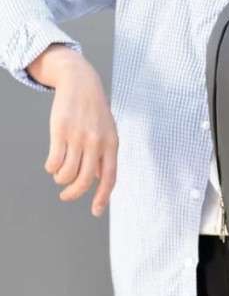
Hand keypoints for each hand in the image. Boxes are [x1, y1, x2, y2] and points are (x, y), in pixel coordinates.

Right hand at [32, 47, 118, 216]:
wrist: (81, 84)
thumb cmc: (95, 113)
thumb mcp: (108, 133)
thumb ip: (104, 156)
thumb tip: (100, 181)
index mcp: (112, 145)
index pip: (109, 177)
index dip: (103, 197)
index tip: (96, 211)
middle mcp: (96, 142)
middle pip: (85, 179)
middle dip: (74, 193)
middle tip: (66, 196)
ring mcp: (78, 137)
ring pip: (67, 172)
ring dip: (60, 179)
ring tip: (59, 175)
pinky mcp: (60, 131)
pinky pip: (54, 161)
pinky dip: (51, 168)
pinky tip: (51, 165)